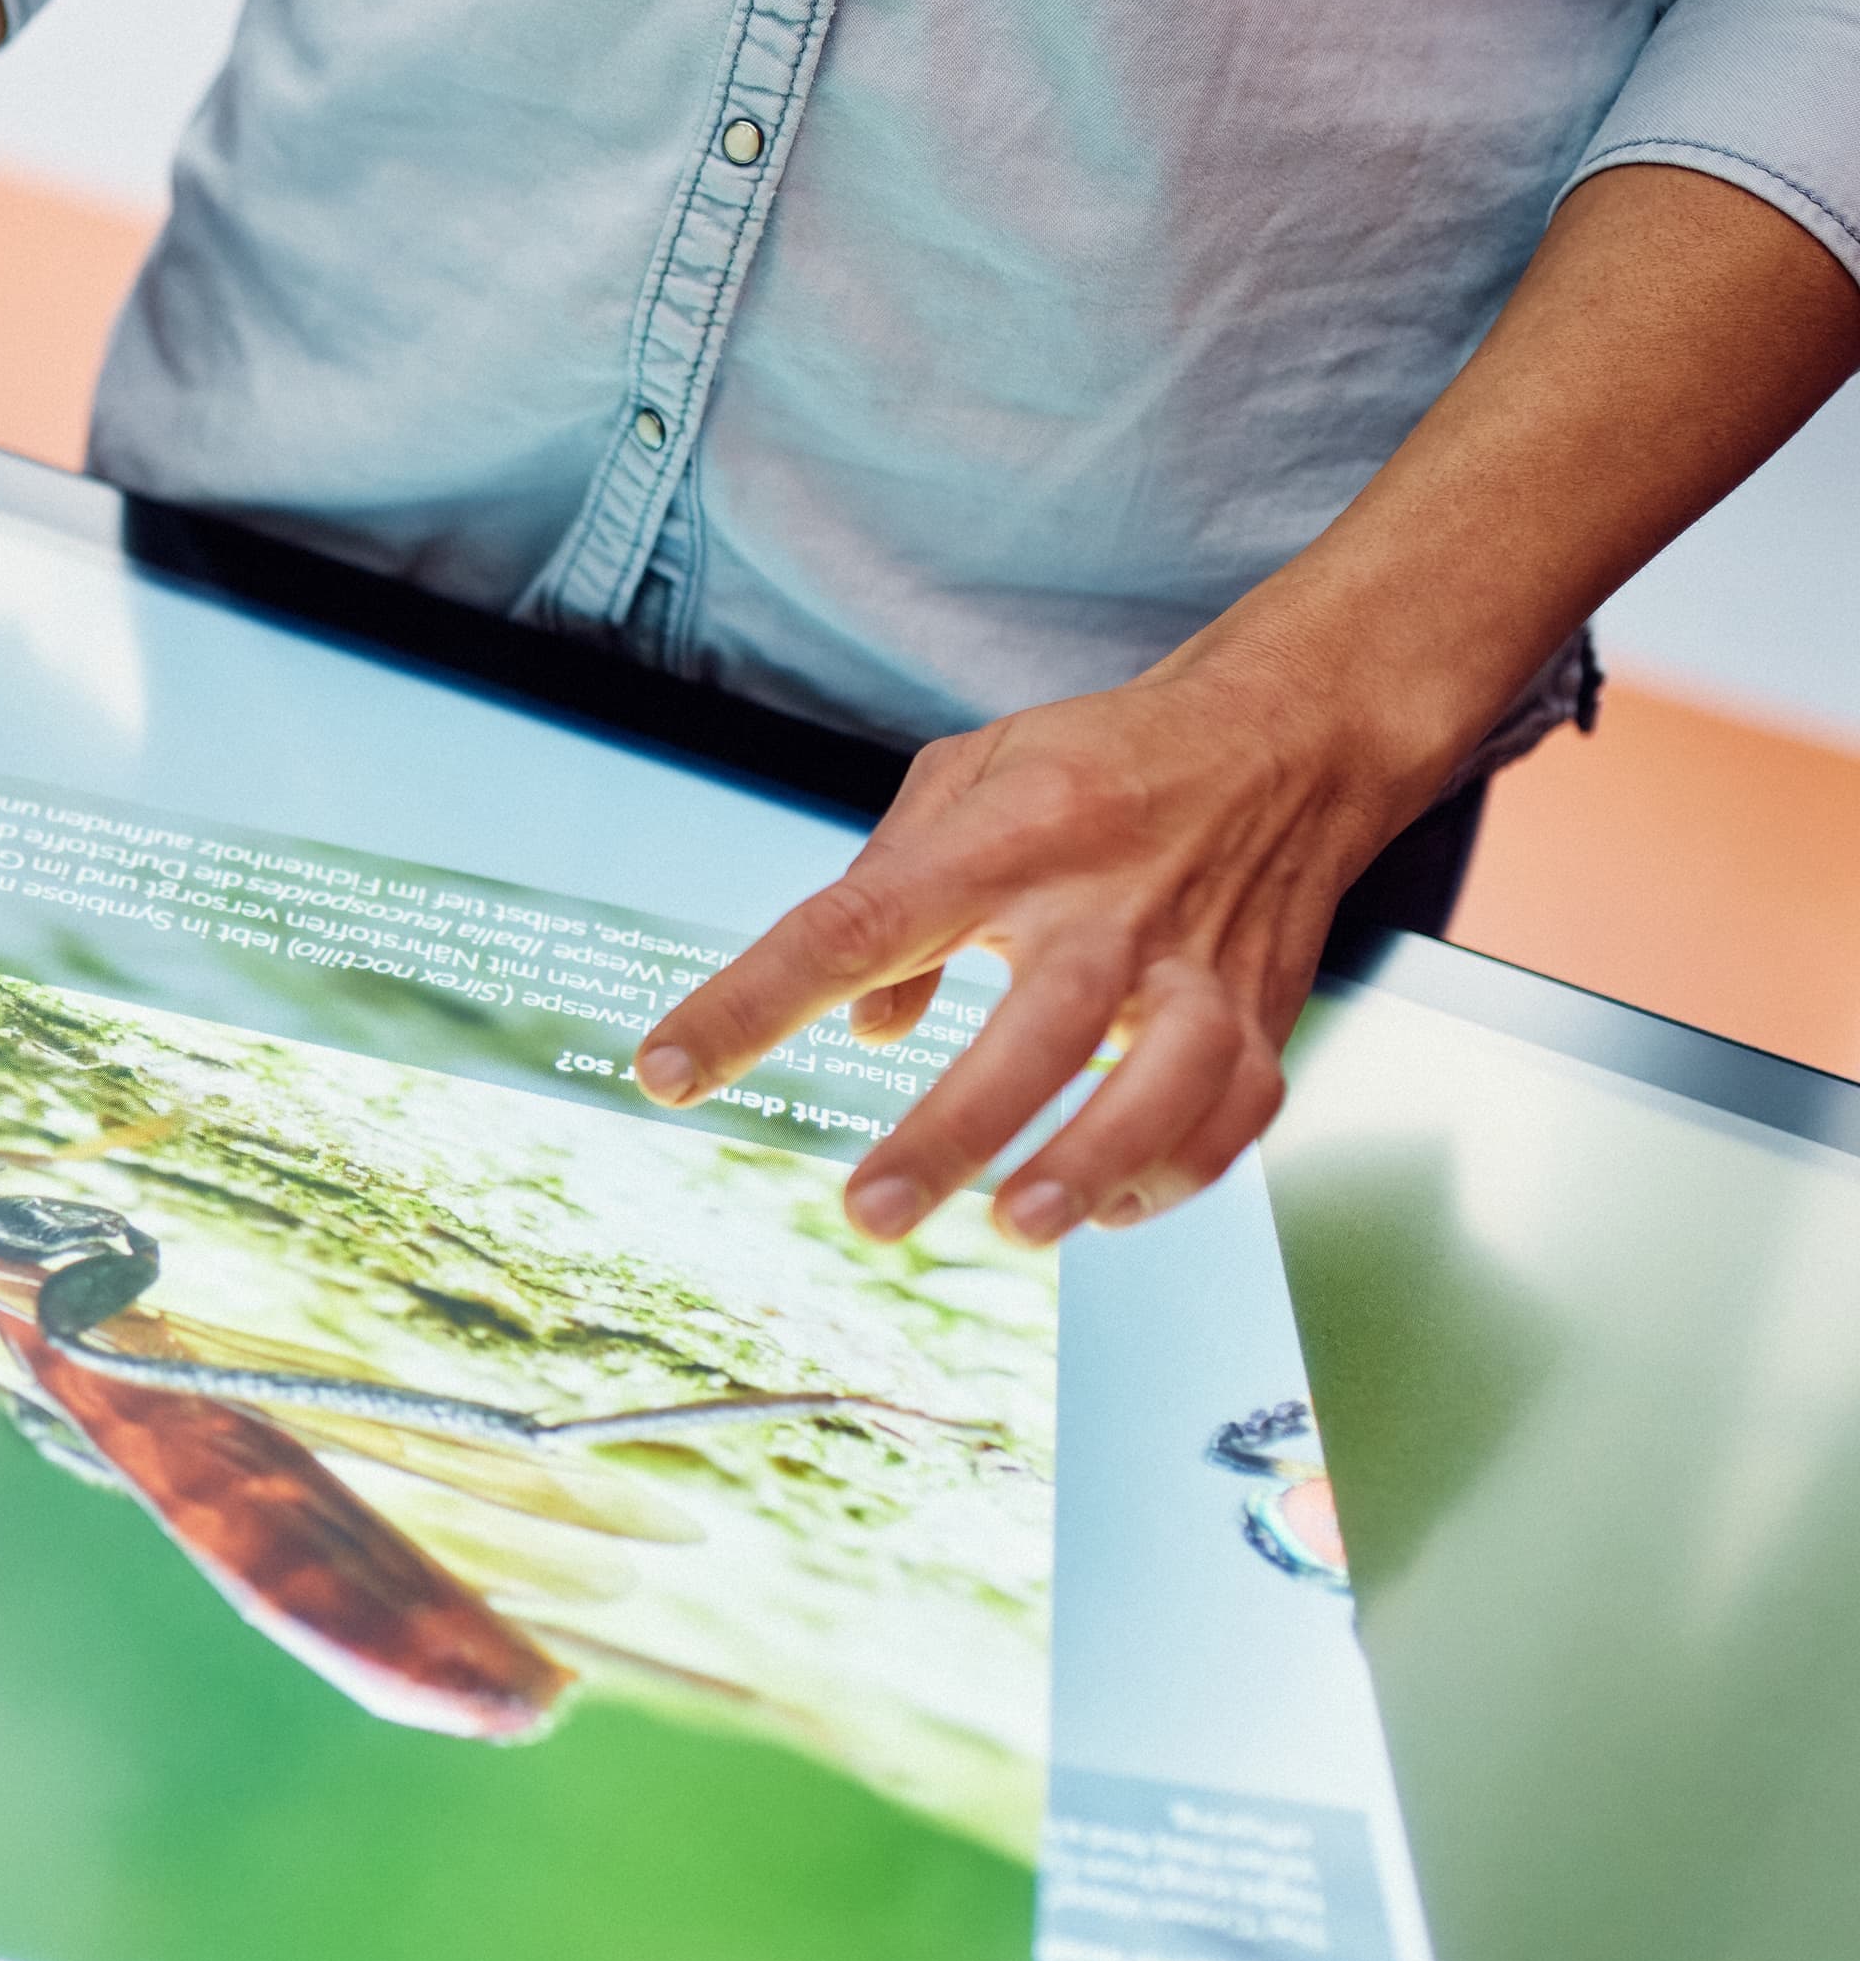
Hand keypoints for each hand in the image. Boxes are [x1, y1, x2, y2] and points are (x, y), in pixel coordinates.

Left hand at [632, 657, 1433, 1247]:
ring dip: (1090, 1164)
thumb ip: (888, 887)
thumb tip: (864, 1029)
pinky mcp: (1262, 1009)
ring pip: (1160, 1084)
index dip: (753, 1003)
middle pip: (1028, 1030)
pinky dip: (1170, 1175)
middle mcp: (1105, 902)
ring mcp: (1196, 964)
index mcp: (1006, 835)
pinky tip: (1102, 1213)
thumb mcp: (972, 775)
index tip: (668, 1074)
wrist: (1292, 732)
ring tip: (1015, 1228)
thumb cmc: (1100, 762)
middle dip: (951, 1131)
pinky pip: (1231, 1114)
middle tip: (871, 1213)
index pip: (854, 924)